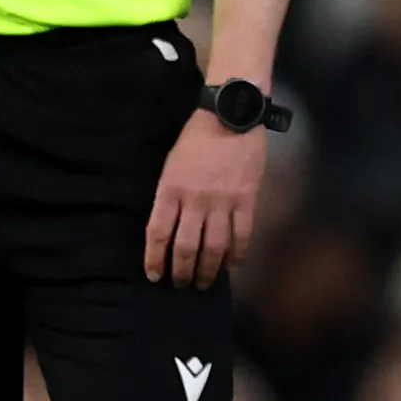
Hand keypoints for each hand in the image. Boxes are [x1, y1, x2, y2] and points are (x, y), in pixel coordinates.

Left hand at [145, 109, 263, 286]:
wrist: (230, 116)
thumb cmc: (196, 138)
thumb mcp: (171, 165)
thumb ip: (170, 196)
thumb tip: (170, 227)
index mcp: (170, 189)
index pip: (158, 233)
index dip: (154, 258)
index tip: (154, 275)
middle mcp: (195, 200)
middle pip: (185, 246)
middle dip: (181, 271)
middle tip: (180, 284)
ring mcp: (223, 202)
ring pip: (214, 247)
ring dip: (208, 270)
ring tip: (204, 283)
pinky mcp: (247, 199)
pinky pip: (242, 234)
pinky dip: (238, 253)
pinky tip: (233, 265)